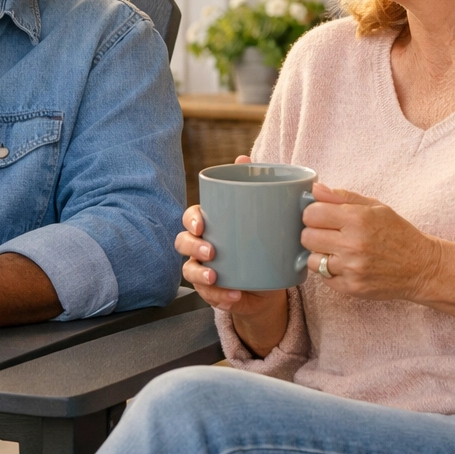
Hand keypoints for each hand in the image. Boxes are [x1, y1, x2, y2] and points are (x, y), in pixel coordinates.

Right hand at [177, 156, 289, 356]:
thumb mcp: (261, 213)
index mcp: (209, 224)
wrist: (272, 279)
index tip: (202, 224)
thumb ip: (252, 184)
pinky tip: (232, 297)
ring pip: (189, 272)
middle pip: (182, 243)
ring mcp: (204, 270)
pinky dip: (218, 297)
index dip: (191, 220)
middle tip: (211, 252)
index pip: (190, 218)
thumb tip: (243, 156)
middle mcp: (201, 246)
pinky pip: (208, 296)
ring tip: (218, 278)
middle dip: (193, 247)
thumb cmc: (260, 240)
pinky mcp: (214, 292)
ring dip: (200, 275)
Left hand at [300, 182, 443, 300]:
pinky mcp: (351, 287)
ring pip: (312, 259)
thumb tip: (315, 189)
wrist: (421, 267)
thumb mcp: (375, 207)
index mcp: (357, 219)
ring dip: (320, 255)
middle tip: (328, 234)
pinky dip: (330, 271)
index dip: (313, 214)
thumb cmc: (397, 233)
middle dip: (313, 233)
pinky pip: (323, 278)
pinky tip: (344, 265)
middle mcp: (352, 244)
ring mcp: (351, 268)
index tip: (321, 216)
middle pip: (307, 237)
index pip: (311, 214)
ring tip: (337, 251)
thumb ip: (342, 197)